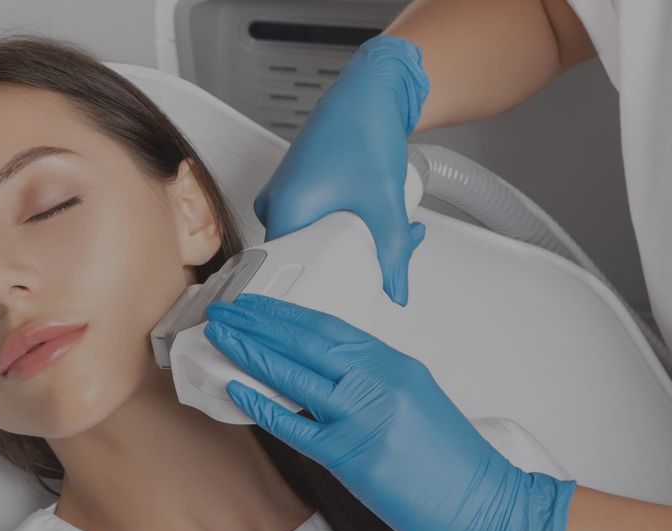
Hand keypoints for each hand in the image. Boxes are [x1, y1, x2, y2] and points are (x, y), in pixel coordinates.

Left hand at [204, 293, 575, 530]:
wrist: (486, 504)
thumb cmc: (453, 459)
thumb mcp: (414, 396)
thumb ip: (371, 377)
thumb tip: (324, 369)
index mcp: (392, 364)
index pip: (328, 326)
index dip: (285, 312)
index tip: (257, 304)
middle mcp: (377, 382)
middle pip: (305, 341)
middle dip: (258, 322)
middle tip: (225, 310)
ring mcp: (364, 417)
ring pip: (294, 375)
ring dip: (250, 351)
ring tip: (221, 336)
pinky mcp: (353, 457)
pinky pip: (296, 426)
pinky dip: (262, 406)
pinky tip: (237, 389)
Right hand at [254, 35, 429, 305]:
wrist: (368, 91)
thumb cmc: (363, 129)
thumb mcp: (384, 203)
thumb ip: (393, 253)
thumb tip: (396, 289)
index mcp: (284, 212)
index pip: (290, 273)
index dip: (321, 290)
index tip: (344, 297)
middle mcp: (275, 205)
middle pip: (307, 257)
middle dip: (351, 262)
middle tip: (384, 258)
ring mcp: (285, 195)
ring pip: (315, 238)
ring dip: (353, 242)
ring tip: (388, 227)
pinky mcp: (298, 188)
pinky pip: (315, 220)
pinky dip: (346, 224)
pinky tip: (374, 215)